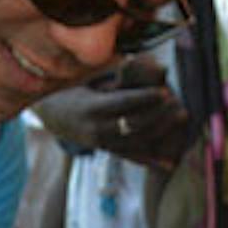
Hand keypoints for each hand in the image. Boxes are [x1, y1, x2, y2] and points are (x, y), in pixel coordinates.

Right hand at [31, 59, 191, 168]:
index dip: (145, 98)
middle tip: (177, 103)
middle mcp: (96, 129)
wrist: (48, 113)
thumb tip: (142, 64)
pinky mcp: (105, 149)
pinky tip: (169, 163)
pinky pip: (130, 156)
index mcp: (90, 108)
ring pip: (136, 141)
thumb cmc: (69, 87)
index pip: (123, 104)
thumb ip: (113, 76)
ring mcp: (101, 143)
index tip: (165, 92)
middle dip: (158, 114)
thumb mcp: (86, 78)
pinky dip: (150, 159)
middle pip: (133, 124)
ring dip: (160, 131)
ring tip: (180, 117)